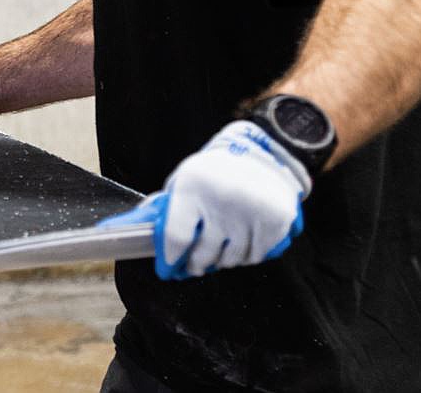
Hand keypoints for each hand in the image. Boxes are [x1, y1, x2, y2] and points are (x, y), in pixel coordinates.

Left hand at [99, 121, 309, 279]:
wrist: (264, 153)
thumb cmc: (218, 170)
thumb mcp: (187, 177)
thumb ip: (170, 205)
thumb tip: (145, 229)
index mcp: (193, 187)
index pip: (176, 237)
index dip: (171, 257)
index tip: (169, 267)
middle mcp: (221, 201)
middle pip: (203, 254)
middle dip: (196, 263)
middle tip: (194, 263)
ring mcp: (250, 214)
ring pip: (230, 260)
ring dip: (223, 259)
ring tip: (221, 246)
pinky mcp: (274, 223)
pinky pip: (254, 257)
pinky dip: (246, 254)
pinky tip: (243, 239)